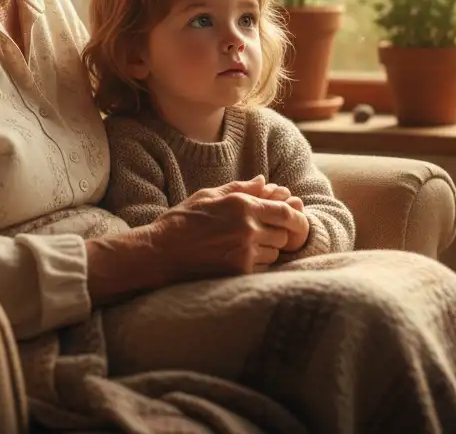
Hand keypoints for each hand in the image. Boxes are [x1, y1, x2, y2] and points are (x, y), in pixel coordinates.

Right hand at [145, 175, 304, 280]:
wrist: (160, 253)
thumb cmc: (182, 221)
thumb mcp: (209, 195)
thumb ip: (240, 188)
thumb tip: (264, 181)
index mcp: (242, 205)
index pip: (285, 211)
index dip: (295, 216)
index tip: (295, 219)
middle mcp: (248, 228)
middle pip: (284, 233)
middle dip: (278, 232)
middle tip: (262, 232)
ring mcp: (245, 252)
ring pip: (275, 253)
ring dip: (268, 249)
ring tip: (244, 245)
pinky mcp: (239, 273)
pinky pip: (262, 268)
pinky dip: (257, 264)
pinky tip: (237, 258)